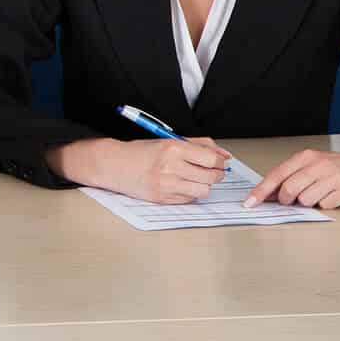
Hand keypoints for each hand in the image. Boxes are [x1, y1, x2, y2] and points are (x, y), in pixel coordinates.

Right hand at [67, 134, 229, 203]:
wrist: (114, 165)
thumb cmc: (141, 152)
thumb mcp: (169, 141)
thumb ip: (199, 145)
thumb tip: (224, 155)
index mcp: (173, 148)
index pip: (211, 159)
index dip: (220, 162)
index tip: (218, 162)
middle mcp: (170, 166)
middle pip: (211, 177)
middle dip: (215, 174)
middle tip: (208, 171)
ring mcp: (166, 185)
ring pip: (203, 191)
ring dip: (203, 185)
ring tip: (193, 179)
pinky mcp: (163, 198)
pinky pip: (190, 199)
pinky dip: (190, 193)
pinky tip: (180, 185)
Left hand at [246, 147, 339, 209]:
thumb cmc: (339, 166)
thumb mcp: (313, 164)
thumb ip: (290, 176)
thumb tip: (267, 194)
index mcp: (306, 157)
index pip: (276, 175)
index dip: (261, 191)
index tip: (250, 203)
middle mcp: (318, 165)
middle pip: (288, 190)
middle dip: (286, 200)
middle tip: (293, 200)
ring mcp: (333, 178)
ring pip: (305, 200)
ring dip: (308, 203)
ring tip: (319, 194)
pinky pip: (325, 205)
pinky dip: (325, 205)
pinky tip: (332, 196)